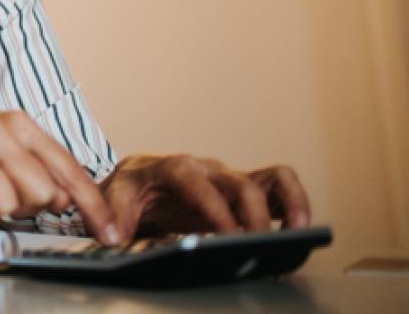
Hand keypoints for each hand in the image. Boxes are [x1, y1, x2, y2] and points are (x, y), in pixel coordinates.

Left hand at [100, 155, 309, 239]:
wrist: (138, 181)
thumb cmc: (130, 189)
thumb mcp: (114, 198)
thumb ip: (115, 214)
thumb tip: (115, 235)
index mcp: (172, 167)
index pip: (195, 181)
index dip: (214, 207)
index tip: (227, 234)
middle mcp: (206, 169)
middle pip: (239, 183)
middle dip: (251, 215)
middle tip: (257, 245)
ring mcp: (228, 178)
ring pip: (269, 178)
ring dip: (288, 201)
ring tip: (298, 229)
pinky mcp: (244, 190)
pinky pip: (277, 187)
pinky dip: (293, 201)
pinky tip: (299, 227)